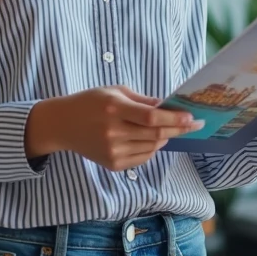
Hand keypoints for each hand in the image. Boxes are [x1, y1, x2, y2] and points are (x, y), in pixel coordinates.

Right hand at [25, 86, 204, 170]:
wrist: (62, 124)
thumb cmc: (91, 102)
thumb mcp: (115, 92)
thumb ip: (143, 101)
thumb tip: (169, 107)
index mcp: (113, 109)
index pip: (151, 118)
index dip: (174, 119)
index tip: (192, 118)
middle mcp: (113, 132)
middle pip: (155, 135)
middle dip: (178, 129)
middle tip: (194, 125)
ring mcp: (112, 151)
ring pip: (152, 148)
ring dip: (165, 139)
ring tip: (168, 129)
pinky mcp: (112, 164)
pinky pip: (142, 158)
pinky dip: (152, 149)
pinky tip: (151, 140)